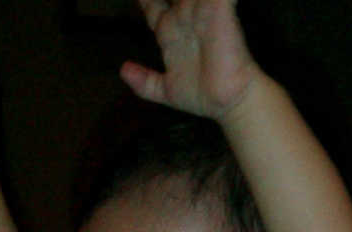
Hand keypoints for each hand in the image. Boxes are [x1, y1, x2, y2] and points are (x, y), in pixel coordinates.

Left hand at [120, 0, 257, 119]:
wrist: (227, 102)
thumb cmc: (203, 96)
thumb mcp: (166, 91)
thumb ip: (145, 82)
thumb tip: (123, 70)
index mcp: (170, 33)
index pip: (152, 6)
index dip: (145, 0)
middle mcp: (184, 19)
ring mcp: (201, 13)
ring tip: (187, 1)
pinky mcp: (219, 11)